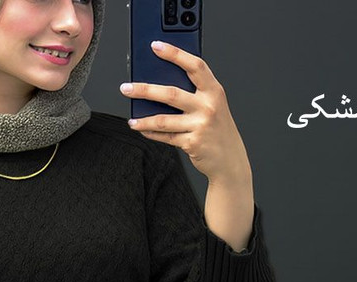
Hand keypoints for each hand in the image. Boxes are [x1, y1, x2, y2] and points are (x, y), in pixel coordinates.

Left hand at [120, 41, 251, 185]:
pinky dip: (152, 133)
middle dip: (145, 90)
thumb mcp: (213, 104)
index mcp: (214, 91)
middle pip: (171, 94)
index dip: (175, 54)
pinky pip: (166, 137)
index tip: (156, 46)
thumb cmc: (217, 128)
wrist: (229, 159)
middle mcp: (208, 106)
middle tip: (126, 88)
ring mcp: (200, 125)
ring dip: (143, 120)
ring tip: (131, 120)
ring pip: (164, 120)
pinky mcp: (192, 143)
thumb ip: (195, 93)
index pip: (194, 66)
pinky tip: (143, 129)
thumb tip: (161, 83)